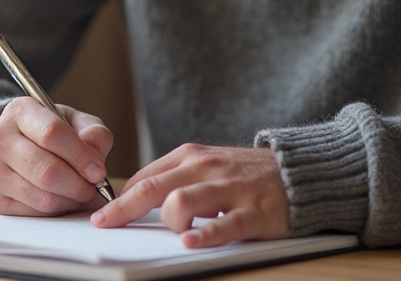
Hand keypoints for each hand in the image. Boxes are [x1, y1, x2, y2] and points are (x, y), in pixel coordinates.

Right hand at [0, 97, 112, 215]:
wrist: (14, 148)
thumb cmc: (50, 132)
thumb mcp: (74, 121)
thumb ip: (93, 133)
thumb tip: (95, 161)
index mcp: (19, 111)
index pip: (51, 134)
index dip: (81, 156)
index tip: (98, 171)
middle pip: (47, 171)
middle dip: (79, 185)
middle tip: (94, 188)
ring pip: (43, 198)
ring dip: (71, 201)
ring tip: (83, 194)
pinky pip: (36, 213)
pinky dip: (57, 210)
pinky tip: (64, 199)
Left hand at [90, 143, 288, 247]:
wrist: (300, 170)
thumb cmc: (245, 172)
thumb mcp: (206, 163)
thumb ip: (172, 176)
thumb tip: (133, 195)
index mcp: (190, 156)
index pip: (144, 178)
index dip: (118, 198)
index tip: (99, 215)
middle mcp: (206, 168)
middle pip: (153, 188)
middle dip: (123, 208)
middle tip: (104, 224)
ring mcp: (231, 189)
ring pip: (183, 201)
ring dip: (169, 220)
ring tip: (173, 233)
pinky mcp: (255, 211)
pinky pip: (225, 225)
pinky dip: (205, 235)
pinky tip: (190, 243)